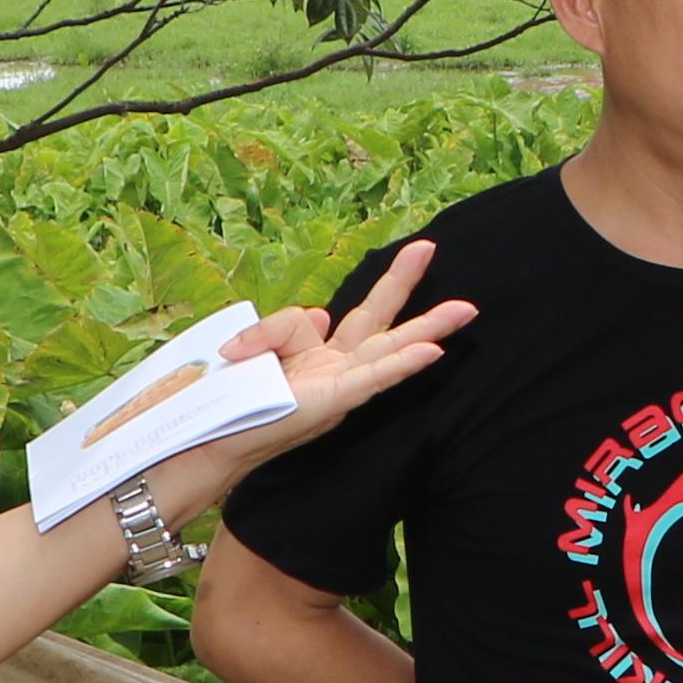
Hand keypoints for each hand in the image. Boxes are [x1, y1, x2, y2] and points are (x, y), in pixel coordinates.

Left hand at [204, 242, 472, 473]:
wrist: (216, 435)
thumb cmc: (237, 396)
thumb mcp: (258, 343)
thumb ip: (283, 325)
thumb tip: (322, 316)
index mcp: (324, 354)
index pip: (354, 315)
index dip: (382, 285)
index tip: (414, 251)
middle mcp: (339, 367)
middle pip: (382, 320)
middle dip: (406, 283)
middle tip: (431, 246)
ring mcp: (342, 385)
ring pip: (392, 350)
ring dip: (430, 329)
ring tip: (466, 310)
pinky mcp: (337, 401)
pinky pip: (376, 378)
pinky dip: (404, 364)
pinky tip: (434, 351)